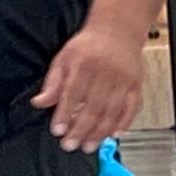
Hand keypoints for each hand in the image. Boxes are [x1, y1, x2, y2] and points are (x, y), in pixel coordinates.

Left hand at [32, 21, 144, 153]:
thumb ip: (53, 82)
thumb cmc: (87, 45)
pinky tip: (113, 135)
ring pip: (112, 111)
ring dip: (100, 132)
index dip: (64, 114)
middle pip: (93, 107)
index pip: (72, 94)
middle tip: (71, 145)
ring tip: (88, 145)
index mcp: (83, 64)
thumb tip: (39, 102)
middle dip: (81, 129)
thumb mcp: (63, 58)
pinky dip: (123, 123)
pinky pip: (131, 108)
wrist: (117, 30)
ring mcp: (123, 80)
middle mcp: (105, 72)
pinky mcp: (136, 85)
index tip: (58, 130)